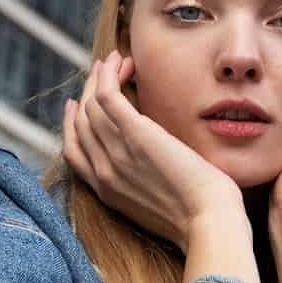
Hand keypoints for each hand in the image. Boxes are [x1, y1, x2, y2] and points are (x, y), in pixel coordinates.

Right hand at [63, 50, 246, 249]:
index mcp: (107, 192)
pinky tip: (120, 61)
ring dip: (99, 77)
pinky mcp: (134, 134)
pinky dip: (108, 75)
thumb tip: (154, 164)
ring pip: (90, 105)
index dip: (72, 124)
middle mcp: (104, 173)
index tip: (76, 104)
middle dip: (85, 93)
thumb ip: (146, 183)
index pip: (74, 153)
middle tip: (99, 73)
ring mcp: (115, 153)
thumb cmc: (200, 217)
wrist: (209, 221)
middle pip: (80, 124)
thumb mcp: (160, 204)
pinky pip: (106, 95)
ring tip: (115, 61)